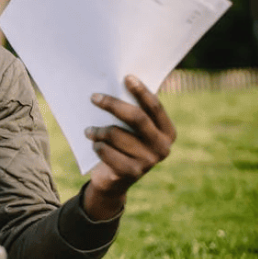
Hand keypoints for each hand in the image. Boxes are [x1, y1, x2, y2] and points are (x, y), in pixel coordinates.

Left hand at [83, 75, 176, 219]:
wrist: (114, 180)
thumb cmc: (124, 145)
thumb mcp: (133, 130)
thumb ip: (135, 111)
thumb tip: (122, 80)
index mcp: (168, 132)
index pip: (155, 107)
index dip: (141, 91)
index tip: (126, 77)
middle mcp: (163, 148)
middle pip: (136, 118)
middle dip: (112, 105)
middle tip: (94, 97)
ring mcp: (149, 162)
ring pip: (116, 134)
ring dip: (97, 130)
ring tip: (89, 131)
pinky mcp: (131, 173)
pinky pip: (106, 151)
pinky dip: (97, 146)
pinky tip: (95, 146)